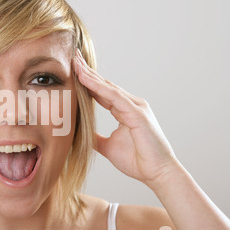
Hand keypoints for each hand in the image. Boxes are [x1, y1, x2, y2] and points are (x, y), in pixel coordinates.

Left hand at [73, 49, 179, 185]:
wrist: (157, 173)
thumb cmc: (137, 160)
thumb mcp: (108, 146)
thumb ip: (95, 137)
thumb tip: (80, 134)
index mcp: (125, 110)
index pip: (102, 92)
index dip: (87, 81)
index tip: (72, 70)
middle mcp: (131, 104)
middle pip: (104, 84)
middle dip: (87, 71)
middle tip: (72, 56)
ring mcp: (135, 107)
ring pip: (108, 87)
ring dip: (90, 75)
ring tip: (75, 63)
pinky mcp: (137, 113)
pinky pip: (114, 96)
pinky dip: (98, 87)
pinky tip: (85, 79)